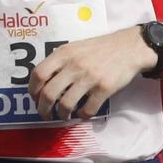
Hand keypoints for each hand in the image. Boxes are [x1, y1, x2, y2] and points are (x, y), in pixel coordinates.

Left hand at [28, 29, 154, 121]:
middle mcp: (74, 65)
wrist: (129, 48)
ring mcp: (89, 77)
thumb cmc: (99, 48)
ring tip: (64, 115)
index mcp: (64, 54)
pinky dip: (82, 115)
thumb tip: (44, 80)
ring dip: (62, 114)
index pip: (38, 74)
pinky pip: (87, 109)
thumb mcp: (75, 47)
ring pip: (66, 104)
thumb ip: (60, 60)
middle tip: (46, 114)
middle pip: (48, 93)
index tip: (35, 98)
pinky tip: (82, 113)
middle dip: (43, 109)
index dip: (33, 90)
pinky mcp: (104, 88)